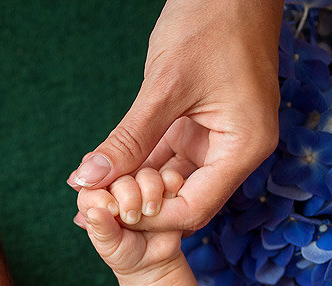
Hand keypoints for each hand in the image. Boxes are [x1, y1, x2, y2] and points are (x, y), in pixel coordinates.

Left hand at [68, 0, 281, 233]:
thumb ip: (129, 139)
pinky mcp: (200, 125)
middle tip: (89, 208)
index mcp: (244, 147)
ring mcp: (219, 138)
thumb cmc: (211, 21)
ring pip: (170, 181)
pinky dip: (137, 164)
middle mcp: (236, 150)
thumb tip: (87, 180)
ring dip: (133, 187)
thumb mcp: (165, 86)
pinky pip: (166, 157)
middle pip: (183, 201)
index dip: (149, 218)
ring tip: (90, 191)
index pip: (194, 209)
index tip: (107, 215)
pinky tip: (103, 170)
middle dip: (137, 206)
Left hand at [75, 168, 184, 273]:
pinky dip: (170, 187)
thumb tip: (95, 212)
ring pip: (147, 174)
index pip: (93, 186)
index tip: (112, 210)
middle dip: (127, 196)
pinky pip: (170, 177)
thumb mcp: (110, 246)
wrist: (154, 262)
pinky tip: (168, 202)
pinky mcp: (166, 189)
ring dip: (150, 191)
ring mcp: (143, 187)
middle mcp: (120, 189)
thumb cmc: (125, 253)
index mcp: (99, 201)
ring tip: (150, 212)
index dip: (101, 195)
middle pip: (121, 177)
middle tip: (132, 218)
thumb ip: (102, 229)